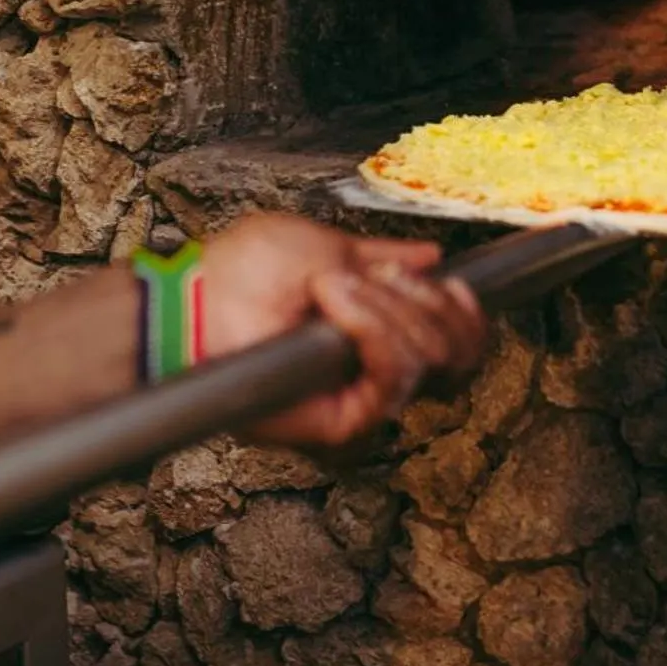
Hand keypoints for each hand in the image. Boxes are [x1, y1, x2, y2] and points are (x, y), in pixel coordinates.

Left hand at [196, 213, 486, 448]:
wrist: (200, 294)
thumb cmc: (242, 270)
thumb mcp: (326, 245)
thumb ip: (382, 257)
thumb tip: (430, 256)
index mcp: (375, 332)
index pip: (457, 343)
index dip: (466, 315)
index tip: (456, 284)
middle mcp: (374, 370)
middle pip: (455, 354)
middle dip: (427, 303)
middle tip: (381, 278)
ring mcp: (360, 397)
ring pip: (426, 359)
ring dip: (388, 307)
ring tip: (334, 284)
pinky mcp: (342, 420)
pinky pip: (392, 375)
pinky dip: (371, 327)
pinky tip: (336, 299)